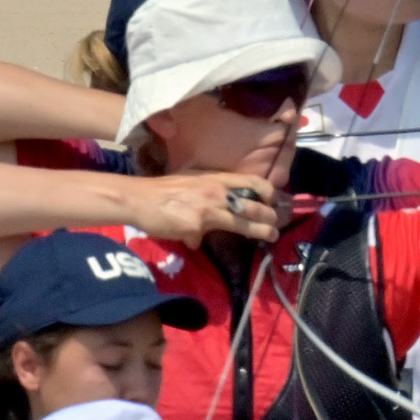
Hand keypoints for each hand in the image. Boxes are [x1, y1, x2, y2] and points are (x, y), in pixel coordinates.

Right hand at [130, 171, 278, 245]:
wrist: (141, 198)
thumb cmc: (164, 190)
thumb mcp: (193, 183)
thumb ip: (207, 196)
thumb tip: (210, 215)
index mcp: (216, 179)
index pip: (251, 181)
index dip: (266, 190)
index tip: (274, 200)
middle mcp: (217, 191)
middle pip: (252, 203)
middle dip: (269, 215)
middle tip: (278, 222)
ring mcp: (208, 209)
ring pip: (242, 221)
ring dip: (260, 230)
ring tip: (271, 236)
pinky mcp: (197, 226)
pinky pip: (204, 237)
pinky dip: (200, 240)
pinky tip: (192, 241)